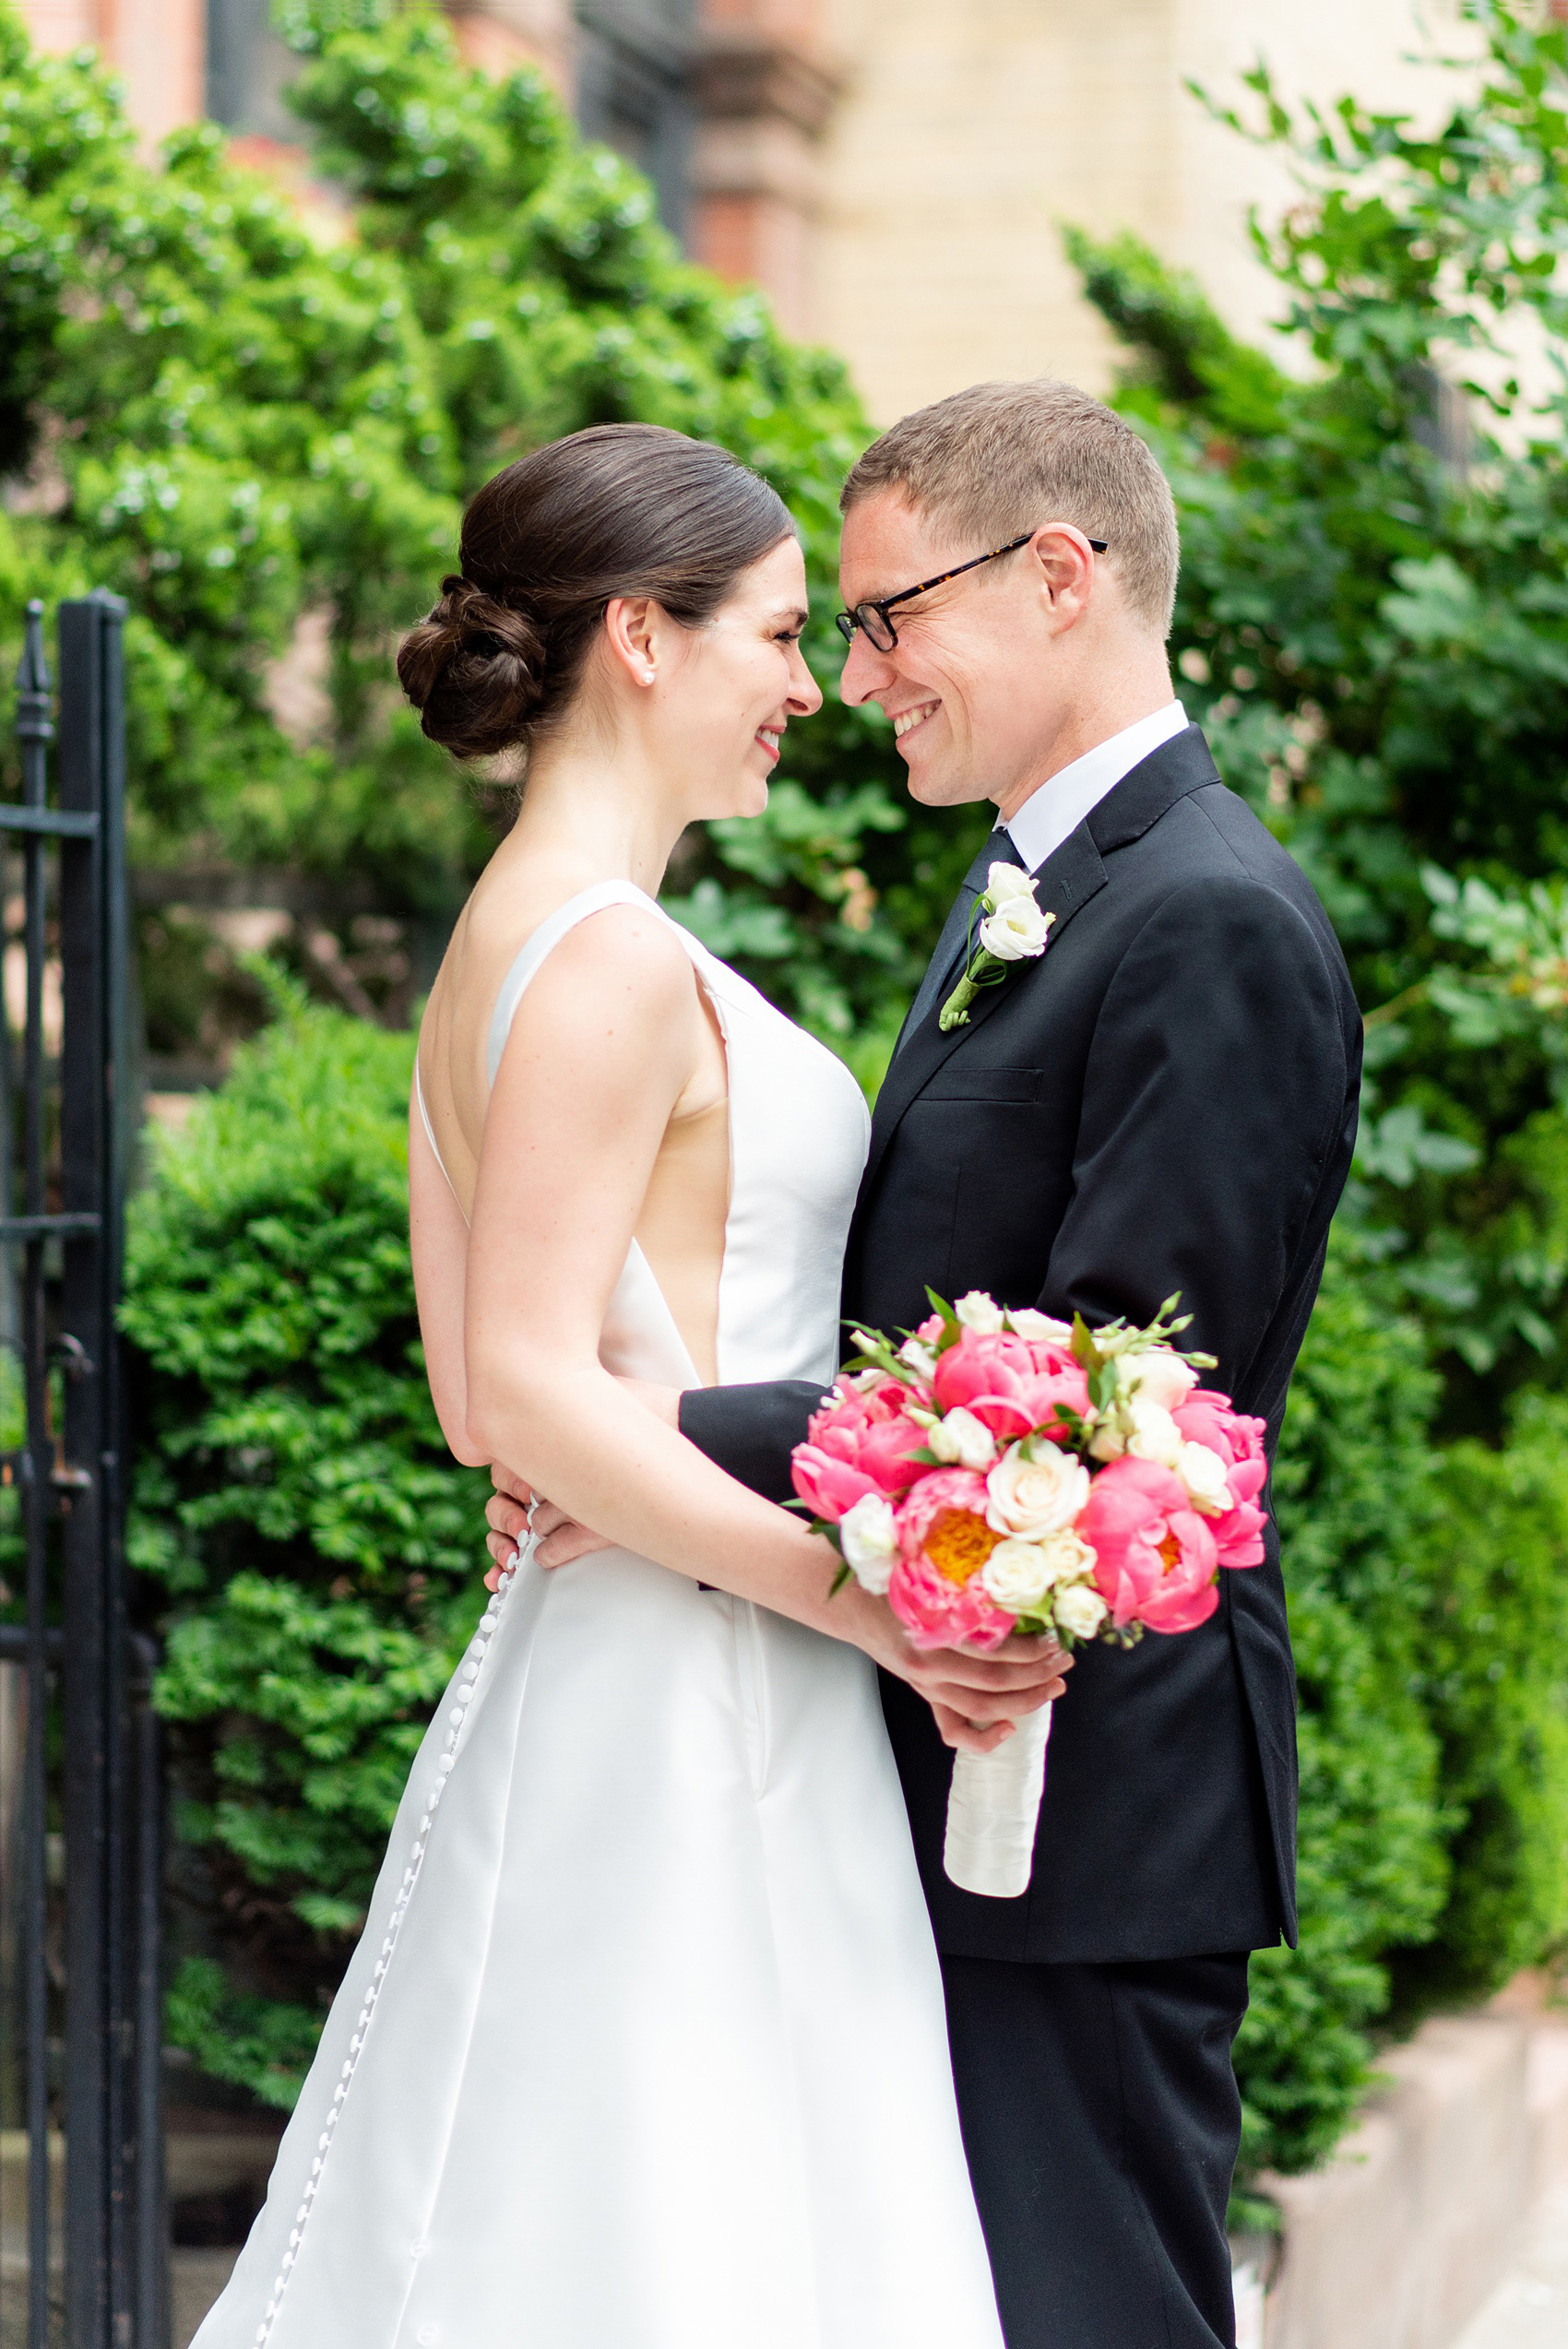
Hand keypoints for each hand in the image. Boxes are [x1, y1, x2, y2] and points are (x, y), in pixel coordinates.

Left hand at [482, 1379, 682, 1587]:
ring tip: (548, 1523)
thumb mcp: (603, 1394)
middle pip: (511, 1495)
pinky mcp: (593, 1531)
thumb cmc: (654, 1411)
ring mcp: (572, 1503)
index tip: (522, 1477)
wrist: (695, 1437)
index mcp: (548, 1436)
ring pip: (535, 1523)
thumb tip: (553, 1407)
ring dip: (538, 1526)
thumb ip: (573, 1405)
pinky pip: (554, 1549)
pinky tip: (547, 1554)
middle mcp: (554, 1470)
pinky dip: (549, 1554)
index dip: (510, 1474)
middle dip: (515, 1505)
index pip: (503, 1463)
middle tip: (528, 1504)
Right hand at [833, 1582, 1071, 1755]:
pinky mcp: (925, 1694)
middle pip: (996, 1682)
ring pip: (983, 1708)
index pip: (994, 1651)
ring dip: (1025, 1701)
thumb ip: (965, 1579)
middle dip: (1038, 1674)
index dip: (1032, 1649)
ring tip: (1054, 1686)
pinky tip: (1009, 1728)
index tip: (1057, 1637)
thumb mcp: (927, 1570)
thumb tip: (1022, 1573)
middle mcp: (929, 1665)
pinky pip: (953, 1730)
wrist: (853, 1603)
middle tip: (1066, 1659)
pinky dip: (983, 1737)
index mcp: (931, 1631)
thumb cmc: (893, 1578)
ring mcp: (927, 1684)